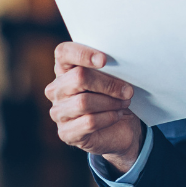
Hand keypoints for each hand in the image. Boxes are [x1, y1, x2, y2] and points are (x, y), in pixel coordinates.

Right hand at [45, 42, 143, 174]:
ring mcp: (58, 112)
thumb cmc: (114, 96)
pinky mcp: (66, 133)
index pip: (63, 53)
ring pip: (83, 102)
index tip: (104, 60)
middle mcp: (57, 89)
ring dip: (111, 102)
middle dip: (108, 84)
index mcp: (65, 69)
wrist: (120, 127)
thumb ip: (110, 68)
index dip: (82, 54)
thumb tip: (120, 66)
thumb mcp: (113, 78)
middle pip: (78, 77)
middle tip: (128, 90)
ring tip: (124, 103)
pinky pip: (89, 122)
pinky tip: (117, 115)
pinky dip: (108, 118)